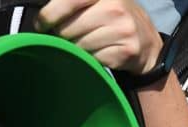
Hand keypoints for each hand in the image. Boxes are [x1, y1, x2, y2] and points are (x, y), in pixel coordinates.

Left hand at [36, 0, 162, 74]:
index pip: (68, 1)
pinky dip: (92, 59)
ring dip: (78, 48)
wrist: (146, 41)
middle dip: (63, 35)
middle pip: (68, 28)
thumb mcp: (99, 1)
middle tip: (71, 35)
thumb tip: (41, 15)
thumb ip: (72, 3)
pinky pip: (94, 59)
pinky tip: (102, 51)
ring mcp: (122, 29)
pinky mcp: (126, 50)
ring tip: (89, 42)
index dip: (49, 14)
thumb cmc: (113, 18)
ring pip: (79, 46)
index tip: (42, 24)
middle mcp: (114, 7)